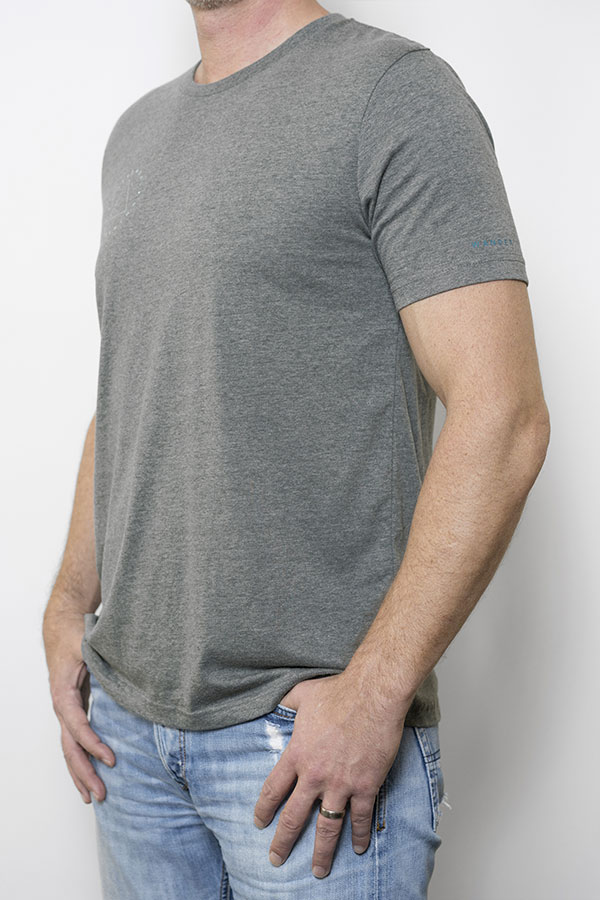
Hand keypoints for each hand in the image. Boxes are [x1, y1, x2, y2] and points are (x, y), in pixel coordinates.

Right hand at [46, 613, 114, 803]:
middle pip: (69, 747)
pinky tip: (91, 777)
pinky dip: (82, 760)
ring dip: (81, 774)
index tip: (111, 760)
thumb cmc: (77, 635)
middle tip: (102, 794)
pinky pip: (74, 741)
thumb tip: (135, 672)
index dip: (93, 744)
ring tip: (95, 797)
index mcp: (64, 693)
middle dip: (85, 772)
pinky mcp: (73, 711)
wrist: (62, 628)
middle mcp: (61, 706)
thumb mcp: (90, 645)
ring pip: (69, 750)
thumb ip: (106, 660)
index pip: (76, 725)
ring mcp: (65, 711)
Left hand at [253, 672, 408, 878]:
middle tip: (276, 859)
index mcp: (297, 754)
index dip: (264, 809)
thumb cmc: (339, 691)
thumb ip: (287, 702)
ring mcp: (341, 783)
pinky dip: (360, 836)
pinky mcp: (366, 785)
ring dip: (322, 852)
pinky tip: (358, 848)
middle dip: (283, 842)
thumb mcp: (302, 694)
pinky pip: (361, 818)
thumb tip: (276, 699)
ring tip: (318, 871)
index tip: (259, 823)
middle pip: (294, 817)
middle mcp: (315, 774)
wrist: (372, 694)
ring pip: (327, 828)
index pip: (273, 789)